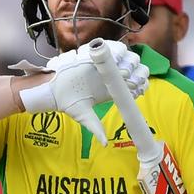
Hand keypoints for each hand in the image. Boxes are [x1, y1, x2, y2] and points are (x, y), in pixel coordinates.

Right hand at [19, 40, 148, 145]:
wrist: (53, 91)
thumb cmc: (68, 103)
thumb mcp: (84, 117)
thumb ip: (96, 128)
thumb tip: (105, 144)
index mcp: (110, 90)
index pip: (132, 86)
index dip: (139, 86)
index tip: (138, 89)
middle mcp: (109, 77)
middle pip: (133, 69)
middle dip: (138, 72)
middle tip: (130, 79)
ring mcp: (103, 65)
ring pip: (126, 57)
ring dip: (129, 62)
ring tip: (123, 70)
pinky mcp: (95, 56)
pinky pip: (112, 49)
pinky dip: (118, 52)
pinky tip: (116, 59)